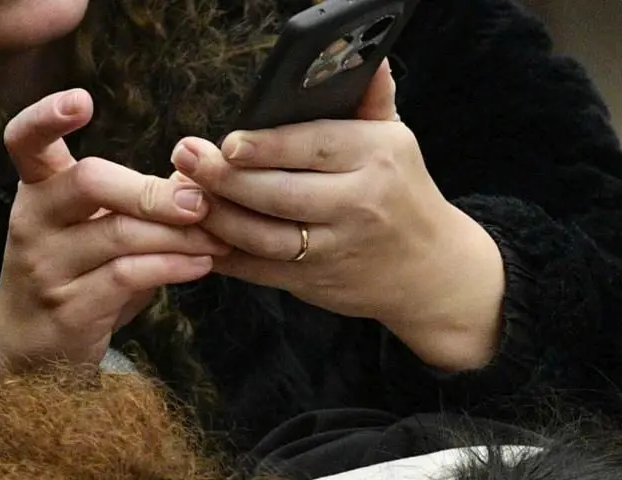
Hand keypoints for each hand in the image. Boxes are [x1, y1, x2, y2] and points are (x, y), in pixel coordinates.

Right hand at [0, 90, 227, 385]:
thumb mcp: (98, 235)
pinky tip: (203, 264)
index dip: (45, 116)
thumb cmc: (77, 281)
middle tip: (200, 201)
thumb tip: (199, 174)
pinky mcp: (69, 307)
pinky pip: (126, 277)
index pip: (23, 141)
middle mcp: (31, 222)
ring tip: (219, 236)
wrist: (32, 356)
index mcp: (36, 193)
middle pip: (88, 182)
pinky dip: (172, 267)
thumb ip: (137, 205)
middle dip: (152, 190)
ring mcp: (45, 266)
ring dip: (179, 234)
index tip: (81, 99)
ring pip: (117, 234)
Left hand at [173, 64, 506, 370]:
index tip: (227, 142)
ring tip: (187, 195)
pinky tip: (202, 234)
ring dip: (218, 217)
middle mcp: (359, 204)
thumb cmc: (404, 195)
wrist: (435, 271)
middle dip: (224, 178)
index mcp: (377, 158)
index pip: (312, 146)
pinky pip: (260, 270)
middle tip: (185, 159)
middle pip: (278, 193)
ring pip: (263, 236)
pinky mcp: (318, 282)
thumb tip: (370, 56)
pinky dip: (226, 254)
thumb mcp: (396, 141)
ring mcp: (338, 248)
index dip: (263, 147)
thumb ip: (371, 98)